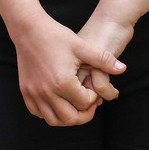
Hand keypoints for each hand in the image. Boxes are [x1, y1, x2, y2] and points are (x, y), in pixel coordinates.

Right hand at [11, 16, 125, 126]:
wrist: (29, 29)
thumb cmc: (56, 36)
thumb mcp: (82, 46)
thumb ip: (103, 59)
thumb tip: (123, 69)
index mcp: (63, 82)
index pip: (84, 104)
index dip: (93, 98)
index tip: (92, 86)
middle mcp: (47, 92)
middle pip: (71, 118)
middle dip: (84, 114)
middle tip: (90, 104)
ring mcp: (34, 93)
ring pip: (54, 120)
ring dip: (68, 117)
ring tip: (75, 105)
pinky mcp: (25, 92)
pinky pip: (39, 113)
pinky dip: (50, 113)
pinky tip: (58, 102)